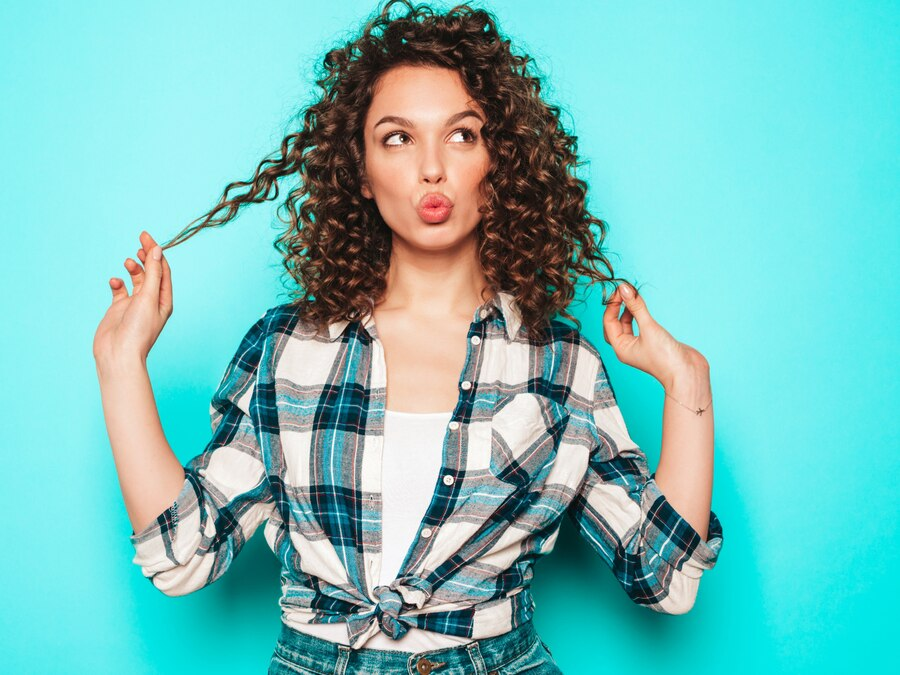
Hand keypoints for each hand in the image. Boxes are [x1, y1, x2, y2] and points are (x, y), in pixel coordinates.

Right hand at [93, 231, 173, 367]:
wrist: (118, 355)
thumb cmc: (137, 331)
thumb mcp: (147, 298)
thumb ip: (152, 273)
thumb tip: (156, 250)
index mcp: (164, 300)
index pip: (163, 270)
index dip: (156, 252)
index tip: (146, 236)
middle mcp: (151, 301)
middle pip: (151, 272)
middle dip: (146, 256)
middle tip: (139, 240)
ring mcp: (134, 305)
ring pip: (136, 279)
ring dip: (133, 268)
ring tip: (128, 261)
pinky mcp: (119, 309)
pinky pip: (120, 290)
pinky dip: (117, 283)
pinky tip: (114, 281)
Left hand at [602, 283, 707, 388]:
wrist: (687, 373)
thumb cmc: (666, 358)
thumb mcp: (649, 328)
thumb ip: (636, 307)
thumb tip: (625, 289)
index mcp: (621, 348)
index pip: (609, 322)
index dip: (613, 304)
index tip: (620, 289)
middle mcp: (627, 348)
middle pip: (614, 323)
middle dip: (617, 307)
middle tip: (623, 291)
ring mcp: (639, 346)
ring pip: (627, 325)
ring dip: (628, 310)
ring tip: (632, 296)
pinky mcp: (652, 343)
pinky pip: (639, 326)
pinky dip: (638, 315)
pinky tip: (642, 307)